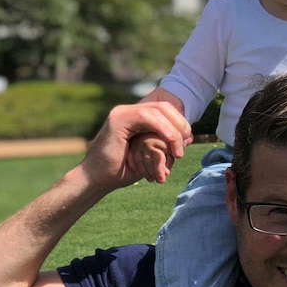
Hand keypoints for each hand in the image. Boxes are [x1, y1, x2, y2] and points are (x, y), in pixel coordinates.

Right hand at [77, 102, 192, 194]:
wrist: (97, 180)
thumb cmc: (121, 172)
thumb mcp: (150, 155)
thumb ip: (166, 144)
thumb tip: (190, 138)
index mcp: (134, 118)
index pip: (163, 110)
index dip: (178, 121)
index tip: (187, 138)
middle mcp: (128, 111)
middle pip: (162, 106)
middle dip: (179, 122)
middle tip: (187, 140)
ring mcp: (122, 113)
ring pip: (157, 110)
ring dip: (173, 129)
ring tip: (179, 148)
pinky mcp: (119, 119)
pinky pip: (146, 116)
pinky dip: (162, 128)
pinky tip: (170, 140)